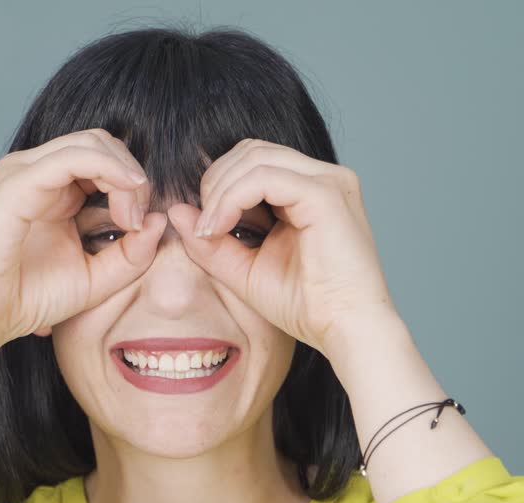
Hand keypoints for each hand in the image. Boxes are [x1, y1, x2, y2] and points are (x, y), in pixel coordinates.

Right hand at [0, 129, 163, 354]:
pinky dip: (108, 169)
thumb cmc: (27, 298)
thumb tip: (159, 220)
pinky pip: (71, 157)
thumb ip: (132, 254)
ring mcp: (24, 172)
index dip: (134, 185)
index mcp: (52, 189)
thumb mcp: (96, 278)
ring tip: (130, 217)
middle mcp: (36, 172)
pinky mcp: (18, 183)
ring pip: (92, 143)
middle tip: (137, 222)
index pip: (105, 160)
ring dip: (125, 174)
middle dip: (133, 176)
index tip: (141, 228)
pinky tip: (127, 192)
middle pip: (102, 143)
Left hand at [177, 139, 398, 358]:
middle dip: (216, 183)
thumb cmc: (308, 306)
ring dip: (220, 190)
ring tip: (210, 230)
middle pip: (251, 151)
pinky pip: (264, 177)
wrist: (346, 331)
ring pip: (255, 157)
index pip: (254, 162)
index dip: (219, 185)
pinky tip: (220, 226)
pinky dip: (232, 198)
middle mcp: (324, 179)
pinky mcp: (326, 194)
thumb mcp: (246, 270)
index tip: (202, 227)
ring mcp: (329, 182)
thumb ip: (212, 241)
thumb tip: (177, 210)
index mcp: (311, 191)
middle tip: (204, 227)